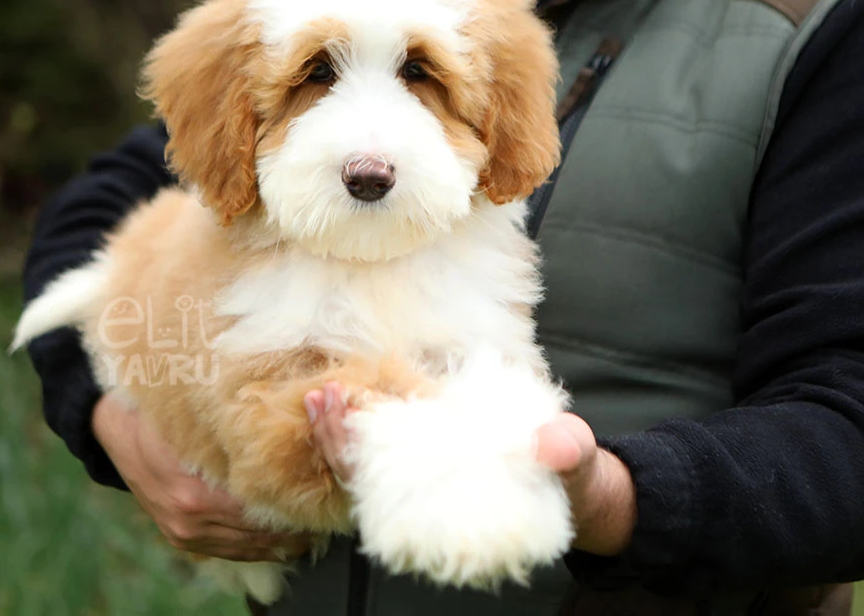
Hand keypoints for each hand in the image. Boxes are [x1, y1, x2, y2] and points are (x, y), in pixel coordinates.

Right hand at [93, 391, 312, 561]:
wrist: (115, 428)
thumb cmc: (162, 414)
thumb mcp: (200, 418)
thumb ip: (240, 431)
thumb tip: (289, 421)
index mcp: (196, 494)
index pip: (261, 511)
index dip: (294, 505)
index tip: (321, 495)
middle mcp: (191, 521)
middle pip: (259, 535)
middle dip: (296, 526)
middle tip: (326, 513)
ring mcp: (185, 534)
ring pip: (248, 548)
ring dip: (281, 541)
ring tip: (312, 528)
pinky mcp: (181, 539)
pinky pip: (230, 550)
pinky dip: (257, 546)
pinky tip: (281, 538)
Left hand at [305, 385, 636, 556]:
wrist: (579, 486)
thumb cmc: (573, 474)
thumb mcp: (577, 460)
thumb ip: (566, 452)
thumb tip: (552, 445)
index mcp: (456, 504)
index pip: (390, 491)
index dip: (361, 457)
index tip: (346, 414)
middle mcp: (434, 500)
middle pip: (365, 481)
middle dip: (338, 442)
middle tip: (324, 398)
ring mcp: (428, 485)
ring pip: (365, 472)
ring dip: (339, 436)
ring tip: (322, 396)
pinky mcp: (430, 468)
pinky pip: (381, 460)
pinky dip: (359, 432)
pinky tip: (348, 402)